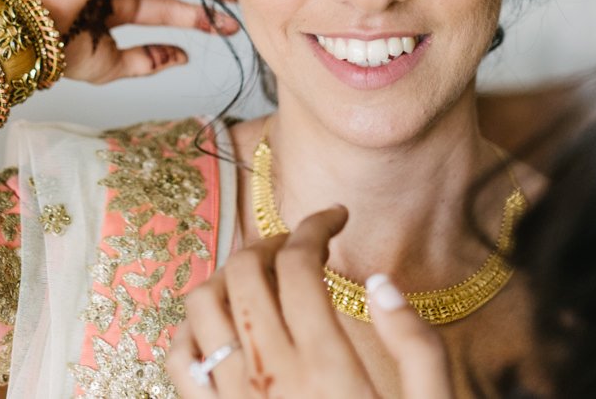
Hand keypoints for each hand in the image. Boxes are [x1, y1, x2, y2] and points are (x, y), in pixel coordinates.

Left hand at [167, 208, 452, 397]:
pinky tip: (226, 331)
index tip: (335, 218)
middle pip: (246, 271)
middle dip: (271, 241)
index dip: (315, 224)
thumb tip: (381, 284)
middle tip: (300, 245)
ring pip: (202, 305)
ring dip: (229, 278)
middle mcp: (269, 377)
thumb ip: (418, 347)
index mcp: (327, 368)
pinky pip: (177, 359)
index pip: (299, 263)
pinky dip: (193, 328)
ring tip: (262, 282)